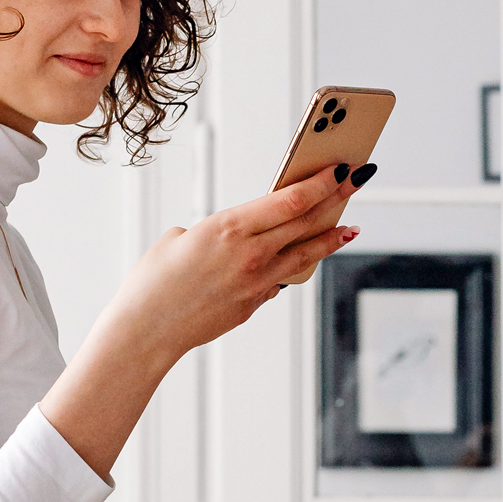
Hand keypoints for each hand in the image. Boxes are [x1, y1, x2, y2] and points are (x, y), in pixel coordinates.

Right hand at [106, 162, 366, 361]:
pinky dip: (296, 265)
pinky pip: (281, 278)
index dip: (320, 183)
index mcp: (229, 227)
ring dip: (330, 238)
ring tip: (351, 227)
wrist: (145, 331)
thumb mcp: (181, 238)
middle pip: (305, 221)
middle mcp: (250, 254)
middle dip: (335, 199)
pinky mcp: (253, 305)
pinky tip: (306, 258)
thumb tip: (239, 237)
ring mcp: (256, 283)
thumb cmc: (153, 280)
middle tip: (357, 183)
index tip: (339, 170)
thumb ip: (216, 231)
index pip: (290, 200)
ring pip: (305, 254)